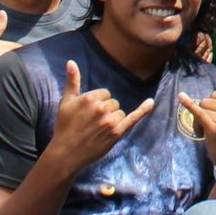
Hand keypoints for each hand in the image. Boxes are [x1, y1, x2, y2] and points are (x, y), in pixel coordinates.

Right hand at [50, 58, 155, 172]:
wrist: (65, 153)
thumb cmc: (64, 126)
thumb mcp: (66, 102)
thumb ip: (72, 81)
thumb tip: (71, 61)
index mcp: (90, 98)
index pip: (105, 93)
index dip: (98, 103)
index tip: (89, 113)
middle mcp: (102, 108)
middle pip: (113, 103)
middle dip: (106, 111)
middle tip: (92, 123)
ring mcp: (110, 121)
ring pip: (120, 113)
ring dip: (113, 119)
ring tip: (98, 129)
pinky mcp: (117, 133)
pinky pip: (133, 118)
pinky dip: (143, 110)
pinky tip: (151, 102)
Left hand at [184, 73, 215, 178]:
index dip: (214, 106)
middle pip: (208, 100)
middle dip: (206, 112)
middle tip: (213, 127)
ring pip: (202, 108)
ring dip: (200, 121)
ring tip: (208, 133)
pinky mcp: (214, 129)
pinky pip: (199, 113)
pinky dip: (189, 105)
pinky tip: (181, 97)